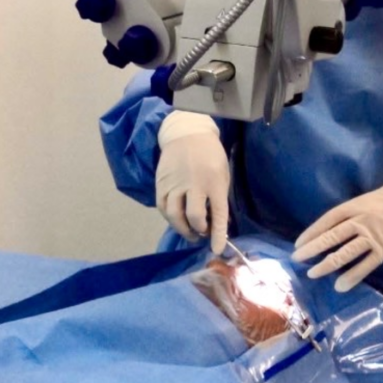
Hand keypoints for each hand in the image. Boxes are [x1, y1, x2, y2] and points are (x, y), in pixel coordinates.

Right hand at [155, 111, 229, 253]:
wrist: (187, 133)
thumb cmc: (210, 155)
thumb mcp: (222, 173)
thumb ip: (219, 197)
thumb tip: (218, 224)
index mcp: (214, 181)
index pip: (218, 213)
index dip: (218, 234)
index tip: (217, 249)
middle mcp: (193, 184)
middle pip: (194, 217)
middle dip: (199, 230)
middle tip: (203, 232)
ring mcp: (175, 184)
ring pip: (175, 216)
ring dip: (183, 229)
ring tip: (190, 231)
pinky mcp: (161, 184)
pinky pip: (163, 208)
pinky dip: (170, 218)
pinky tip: (177, 219)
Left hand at [291, 178, 382, 291]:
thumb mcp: (371, 196)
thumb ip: (354, 210)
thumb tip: (337, 224)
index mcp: (356, 205)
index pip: (328, 220)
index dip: (312, 232)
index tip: (298, 244)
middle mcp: (361, 220)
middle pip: (332, 236)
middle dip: (312, 249)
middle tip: (297, 259)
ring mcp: (372, 236)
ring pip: (345, 253)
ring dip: (327, 264)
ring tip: (313, 274)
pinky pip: (365, 266)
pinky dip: (352, 277)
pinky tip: (340, 285)